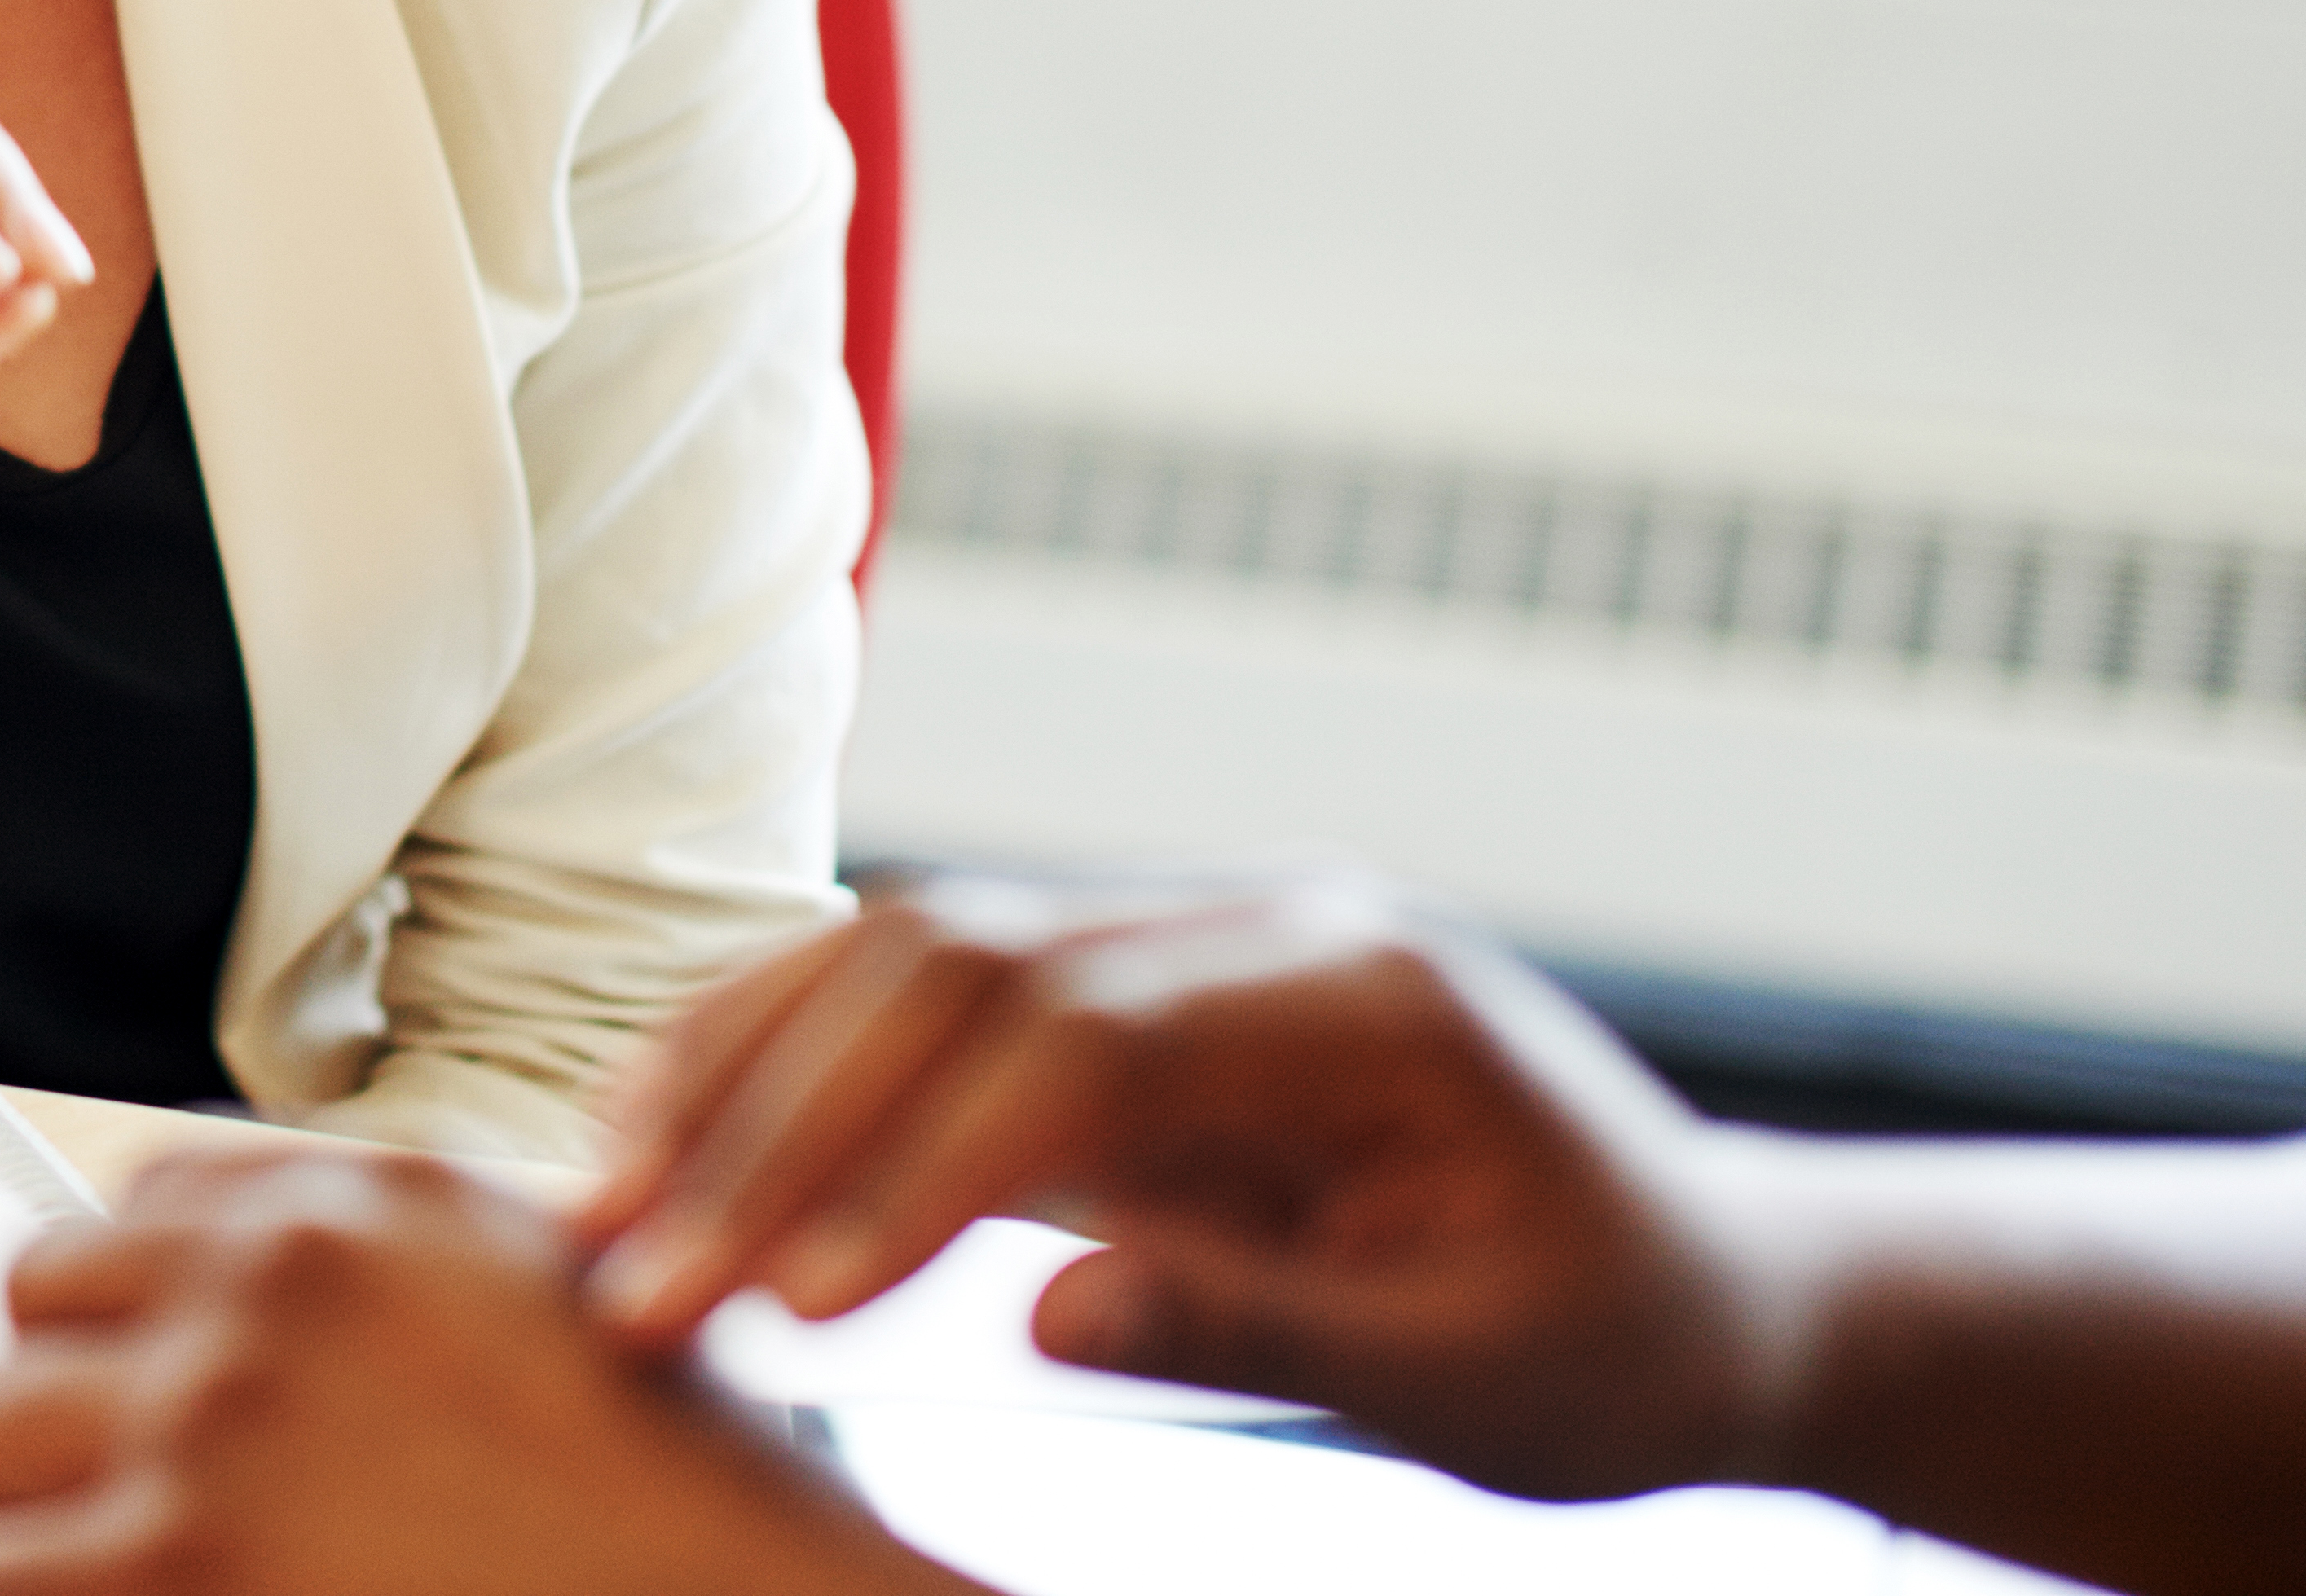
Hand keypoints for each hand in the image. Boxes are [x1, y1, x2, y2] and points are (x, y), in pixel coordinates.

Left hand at [0, 1144, 961, 1595]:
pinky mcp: (171, 1566)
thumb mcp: (541, 1298)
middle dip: (62, 1390)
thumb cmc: (670, 1505)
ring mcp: (210, 1425)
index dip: (133, 1307)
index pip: (135, 1203)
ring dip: (25, 1500)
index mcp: (362, 1207)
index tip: (148, 1378)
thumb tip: (212, 1271)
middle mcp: (271, 1286)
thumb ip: (379, 1260)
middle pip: (33, 1293)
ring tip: (95, 1563)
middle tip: (110, 1482)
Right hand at [572, 876, 1784, 1506]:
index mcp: (1354, 991)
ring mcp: (1167, 945)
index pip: (1075, 1038)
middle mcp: (1243, 926)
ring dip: (739, 1074)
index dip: (913, 1163)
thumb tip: (1041, 1317)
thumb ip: (1265, 1324)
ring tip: (601, 1209)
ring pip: (899, 952)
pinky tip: (666, 1142)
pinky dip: (777, 1059)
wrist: (1704, 1282)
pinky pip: (912, 999)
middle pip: (951, 964)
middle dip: (775, 1121)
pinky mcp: (1112, 1003)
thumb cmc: (1613, 1344)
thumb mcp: (1481, 1379)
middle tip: (639, 1283)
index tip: (792, 1303)